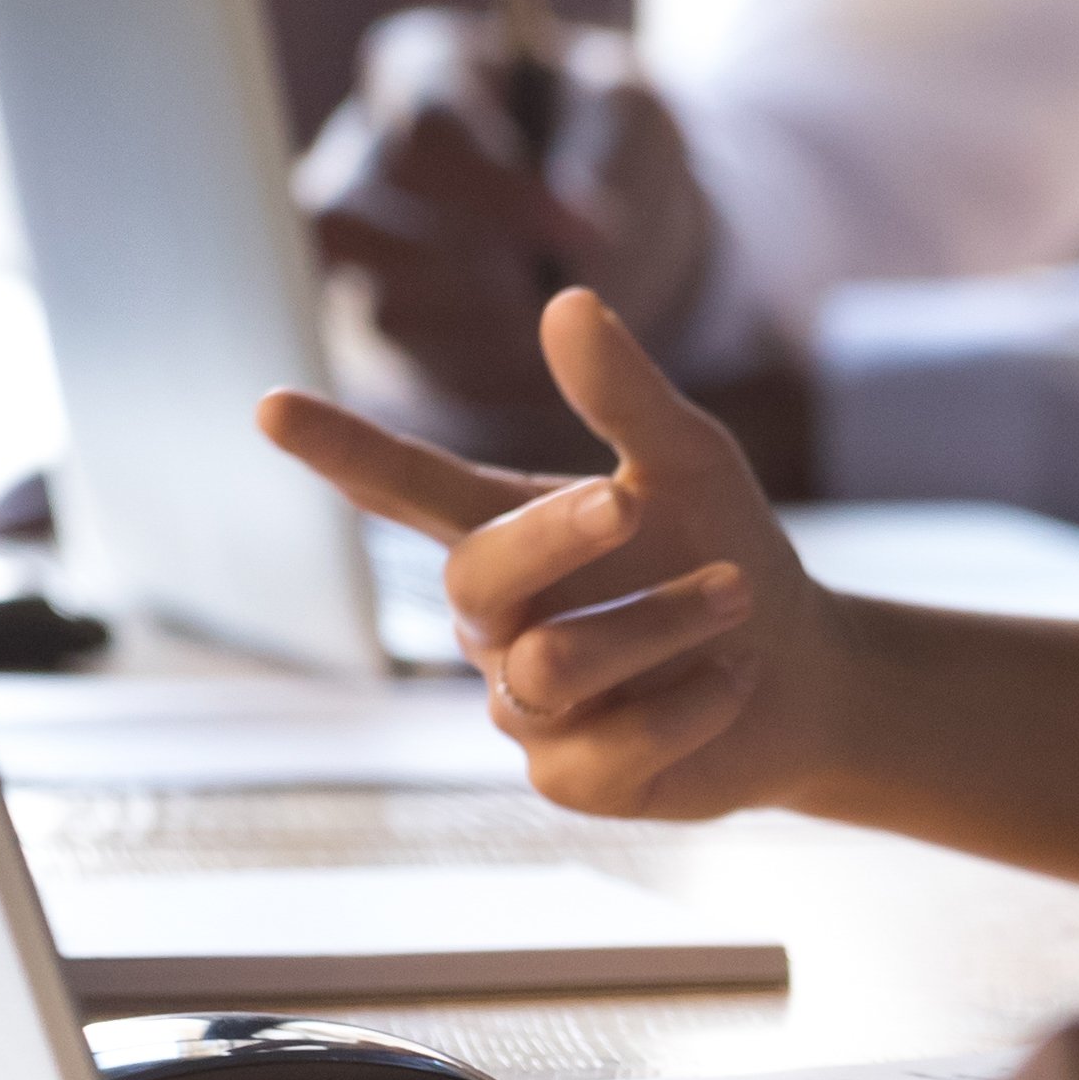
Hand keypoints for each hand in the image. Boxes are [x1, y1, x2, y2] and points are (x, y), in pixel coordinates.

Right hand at [256, 291, 850, 820]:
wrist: (807, 672)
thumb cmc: (726, 550)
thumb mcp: (691, 461)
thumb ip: (625, 395)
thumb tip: (568, 300)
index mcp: (508, 530)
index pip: (405, 490)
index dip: (342, 452)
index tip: (271, 403)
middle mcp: (497, 622)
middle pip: (473, 577)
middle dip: (556, 535)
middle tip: (637, 499)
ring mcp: (523, 706)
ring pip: (552, 664)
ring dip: (663, 619)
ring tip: (738, 596)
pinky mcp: (571, 779)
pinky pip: (610, 742)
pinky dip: (693, 701)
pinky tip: (732, 680)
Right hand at [296, 4, 719, 444]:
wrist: (603, 210)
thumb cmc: (604, 131)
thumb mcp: (629, 111)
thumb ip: (604, 151)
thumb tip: (578, 226)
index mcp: (419, 66)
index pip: (423, 126)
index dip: (500, 189)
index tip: (584, 232)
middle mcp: (362, 146)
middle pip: (371, 211)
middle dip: (479, 262)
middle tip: (563, 284)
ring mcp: (357, 233)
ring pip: (376, 290)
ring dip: (479, 318)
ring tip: (557, 309)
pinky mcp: (376, 305)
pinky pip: (405, 349)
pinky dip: (481, 357)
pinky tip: (539, 345)